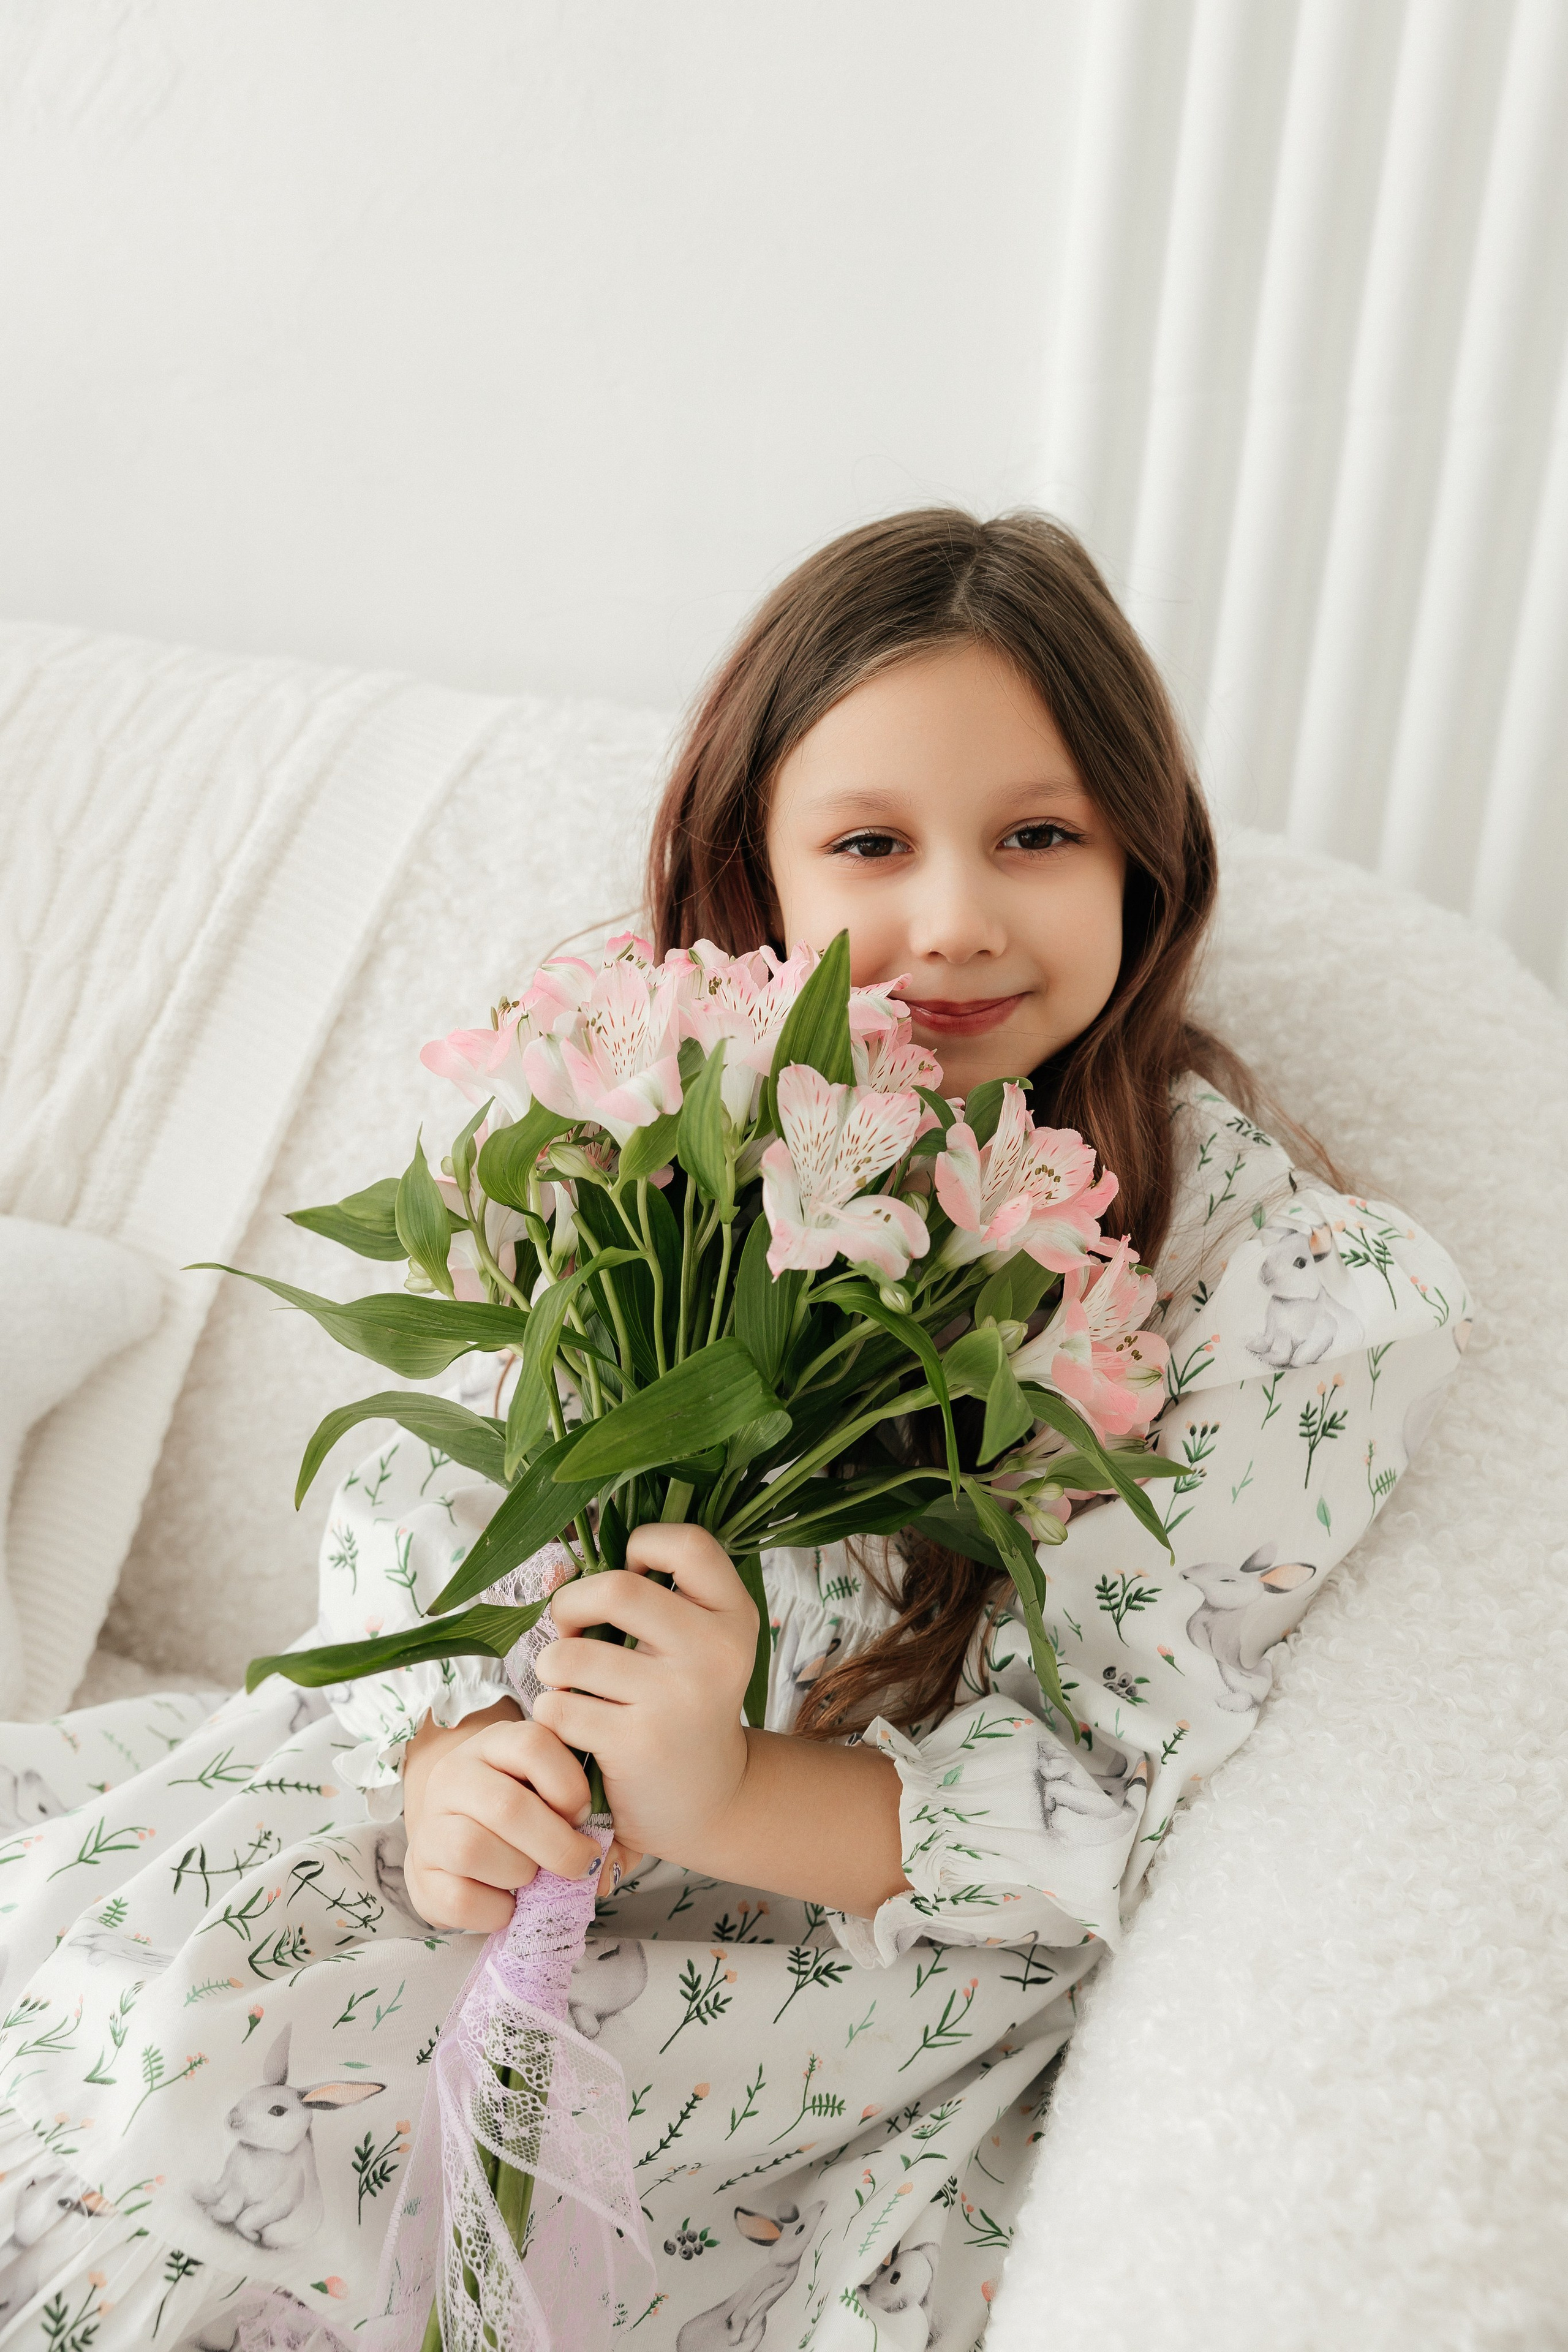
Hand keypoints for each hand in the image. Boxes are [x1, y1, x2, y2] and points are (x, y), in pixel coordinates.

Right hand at [401, 1699, 604, 1931]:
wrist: (455, 1835)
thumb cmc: (521, 1811)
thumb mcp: (546, 1787)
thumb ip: (579, 1802)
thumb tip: (606, 1857)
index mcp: (493, 1743)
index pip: (532, 1745)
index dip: (568, 1785)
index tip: (584, 1813)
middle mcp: (454, 1775)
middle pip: (506, 1806)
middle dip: (557, 1844)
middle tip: (581, 1862)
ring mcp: (430, 1825)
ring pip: (473, 1849)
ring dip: (520, 1873)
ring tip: (532, 1876)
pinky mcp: (420, 1874)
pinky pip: (459, 1899)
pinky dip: (496, 1910)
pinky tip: (509, 1903)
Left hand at [533, 1523, 755, 1876]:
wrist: (709, 1799)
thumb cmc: (684, 1701)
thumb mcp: (696, 1641)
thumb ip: (653, 1593)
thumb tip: (558, 1565)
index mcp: (734, 1615)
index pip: (689, 1543)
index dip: (644, 1545)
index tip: (631, 1576)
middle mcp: (715, 1652)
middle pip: (616, 1588)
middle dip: (571, 1604)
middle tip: (570, 1629)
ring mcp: (677, 1699)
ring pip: (573, 1653)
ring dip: (552, 1666)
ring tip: (567, 1682)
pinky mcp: (637, 1743)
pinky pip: (561, 1706)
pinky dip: (552, 1712)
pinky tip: (573, 1724)